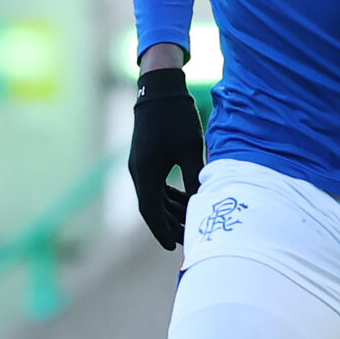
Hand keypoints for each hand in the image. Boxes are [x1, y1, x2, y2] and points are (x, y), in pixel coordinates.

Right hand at [128, 63, 204, 249]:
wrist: (160, 90)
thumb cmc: (176, 118)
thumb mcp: (190, 150)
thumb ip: (195, 178)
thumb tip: (202, 202)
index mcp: (145, 172)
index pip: (151, 211)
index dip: (162, 231)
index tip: (172, 248)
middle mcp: (138, 172)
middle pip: (152, 208)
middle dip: (169, 224)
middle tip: (188, 239)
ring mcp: (140, 165)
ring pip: (154, 197)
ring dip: (170, 211)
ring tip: (189, 222)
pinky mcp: (146, 159)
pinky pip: (155, 185)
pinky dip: (168, 196)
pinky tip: (184, 199)